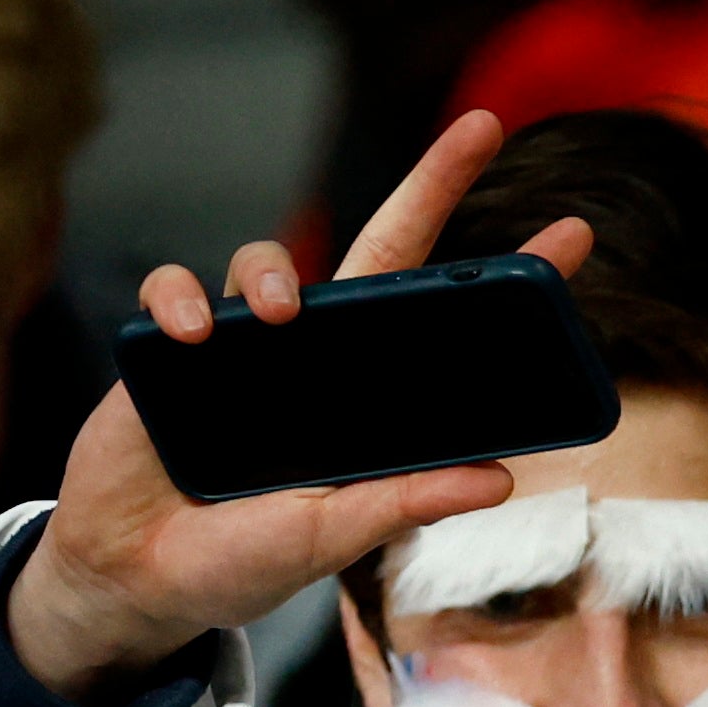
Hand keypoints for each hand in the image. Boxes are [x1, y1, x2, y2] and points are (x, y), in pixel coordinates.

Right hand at [5, 108, 603, 698]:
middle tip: (484, 125)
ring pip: (267, 262)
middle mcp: (315, 359)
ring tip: (279, 314)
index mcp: (366, 400)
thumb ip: (402, 504)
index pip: (444, 324)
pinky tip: (192, 333)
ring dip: (274, 270)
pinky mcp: (168, 352)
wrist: (135, 581)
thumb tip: (499, 477)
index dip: (503, 284)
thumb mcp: (332, 537)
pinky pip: (175, 290)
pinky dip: (180, 298)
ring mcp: (243, 348)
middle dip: (432, 184)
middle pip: (378, 252)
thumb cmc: (242, 562)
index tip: (572, 234)